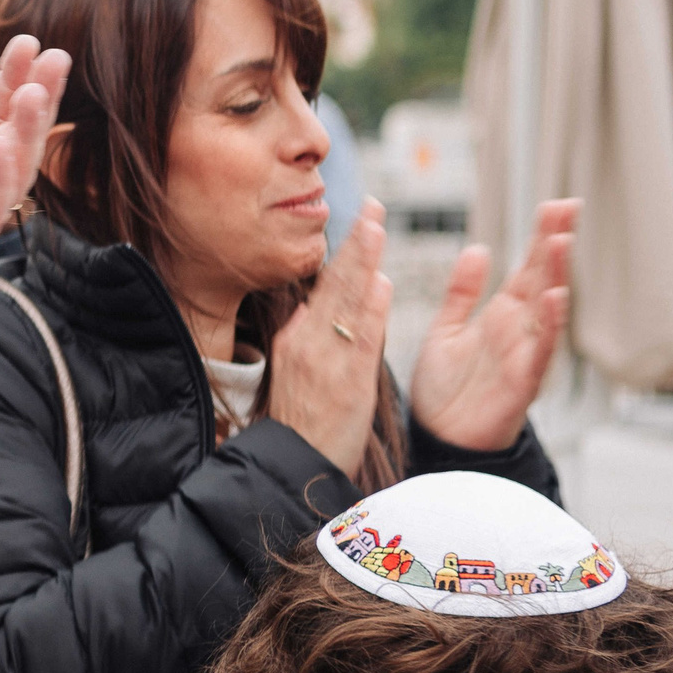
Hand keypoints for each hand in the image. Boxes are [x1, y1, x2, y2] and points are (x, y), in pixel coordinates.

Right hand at [267, 199, 392, 476]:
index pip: (327, 287)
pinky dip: (370, 312)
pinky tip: (379, 284)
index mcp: (297, 338)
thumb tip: (343, 296)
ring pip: (347, 304)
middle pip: (336, 285)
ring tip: (375, 228)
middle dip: (355, 244)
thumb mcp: (301, 370)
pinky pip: (360, 342)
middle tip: (372, 206)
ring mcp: (326, 361)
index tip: (361, 220)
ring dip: (361, 264)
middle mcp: (308, 343)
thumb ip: (325, 332)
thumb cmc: (303, 422)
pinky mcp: (346, 384)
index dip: (345, 252)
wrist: (293, 465)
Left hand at [409, 198, 575, 450]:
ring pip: (547, 310)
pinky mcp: (521, 383)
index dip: (540, 237)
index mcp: (501, 316)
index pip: (526, 268)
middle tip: (569, 206)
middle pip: (542, 279)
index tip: (555, 203)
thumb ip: (462, 293)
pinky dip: (548, 325)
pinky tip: (554, 297)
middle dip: (555, 244)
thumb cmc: (446, 391)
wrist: (440, 442)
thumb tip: (477, 248)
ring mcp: (524, 356)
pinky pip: (539, 351)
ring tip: (561, 241)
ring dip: (556, 275)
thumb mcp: (447, 330)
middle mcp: (519, 331)